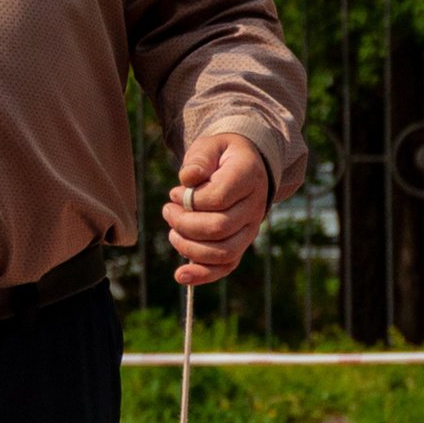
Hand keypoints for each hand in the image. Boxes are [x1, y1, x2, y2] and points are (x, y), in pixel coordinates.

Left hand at [164, 129, 269, 286]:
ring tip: (172, 232)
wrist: (244, 167)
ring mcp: (251, 230)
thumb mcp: (210, 146)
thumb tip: (187, 179)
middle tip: (168, 211)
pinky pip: (226, 267)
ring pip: (223, 253)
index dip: (190, 199)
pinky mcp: (241, 245)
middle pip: (219, 228)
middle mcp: (255, 207)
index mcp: (249, 177)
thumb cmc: (221, 156)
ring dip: (189, 247)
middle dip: (184, 224)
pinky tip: (180, 276)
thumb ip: (199, 159)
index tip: (175, 192)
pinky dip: (202, 275)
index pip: (218, 198)